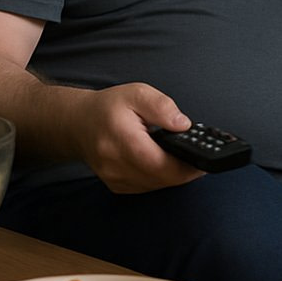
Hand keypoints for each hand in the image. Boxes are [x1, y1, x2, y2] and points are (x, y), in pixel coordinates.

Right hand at [65, 83, 203, 193]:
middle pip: (162, 179)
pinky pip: (147, 187)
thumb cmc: (108, 107)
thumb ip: (162, 107)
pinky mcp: (117, 185)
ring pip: (156, 185)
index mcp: (122, 141)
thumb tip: (183, 125)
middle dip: (185, 171)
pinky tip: (166, 163)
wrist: (78, 123)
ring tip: (185, 158)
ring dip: (174, 175)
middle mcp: (116, 165)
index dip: (187, 167)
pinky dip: (160, 177)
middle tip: (200, 159)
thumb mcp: (137, 93)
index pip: (161, 165)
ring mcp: (115, 178)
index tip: (203, 161)